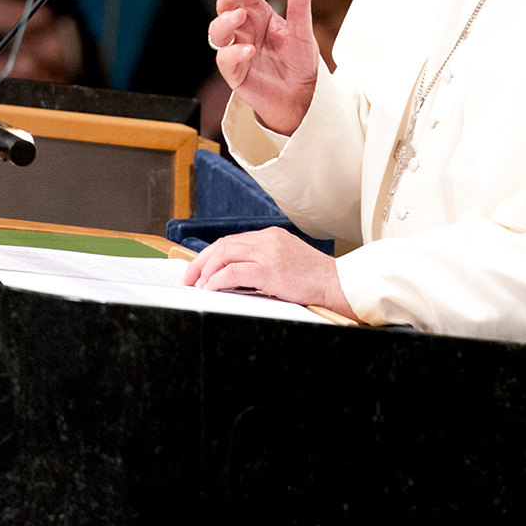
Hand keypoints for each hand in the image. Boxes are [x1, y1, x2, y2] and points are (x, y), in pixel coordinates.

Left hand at [181, 227, 357, 319]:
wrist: (337, 284)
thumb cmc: (314, 280)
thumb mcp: (286, 262)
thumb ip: (263, 262)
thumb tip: (233, 276)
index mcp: (271, 236)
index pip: (233, 240)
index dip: (211, 254)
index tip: (199, 269)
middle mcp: (268, 239)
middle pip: (223, 244)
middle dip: (201, 261)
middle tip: (188, 278)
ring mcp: (268, 252)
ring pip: (224, 254)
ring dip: (205, 271)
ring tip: (197, 286)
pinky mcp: (269, 269)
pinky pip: (232, 271)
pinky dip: (216, 280)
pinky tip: (209, 289)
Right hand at [207, 0, 318, 134]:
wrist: (303, 96)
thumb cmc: (300, 63)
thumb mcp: (303, 33)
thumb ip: (300, 9)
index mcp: (260, 15)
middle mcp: (245, 29)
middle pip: (226, 7)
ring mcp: (236, 49)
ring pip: (218, 31)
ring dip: (225, 21)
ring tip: (240, 16)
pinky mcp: (235, 72)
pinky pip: (225, 59)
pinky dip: (233, 52)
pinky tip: (248, 49)